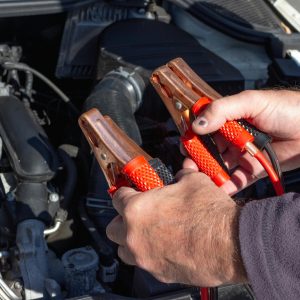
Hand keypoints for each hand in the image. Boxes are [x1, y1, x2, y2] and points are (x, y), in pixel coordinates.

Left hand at [106, 169, 246, 286]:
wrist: (230, 243)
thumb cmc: (209, 213)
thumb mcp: (193, 181)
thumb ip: (181, 175)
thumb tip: (183, 171)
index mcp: (137, 209)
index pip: (117, 198)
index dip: (124, 193)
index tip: (129, 193)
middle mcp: (134, 235)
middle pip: (113, 228)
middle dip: (122, 220)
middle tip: (136, 214)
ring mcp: (145, 258)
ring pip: (124, 250)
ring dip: (131, 241)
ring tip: (147, 233)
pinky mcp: (159, 274)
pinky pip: (145, 264)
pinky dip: (150, 255)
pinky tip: (167, 247)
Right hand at [184, 90, 299, 194]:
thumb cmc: (286, 109)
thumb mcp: (251, 102)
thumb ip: (222, 110)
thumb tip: (197, 125)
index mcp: (228, 118)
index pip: (203, 128)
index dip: (192, 137)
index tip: (186, 147)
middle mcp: (232, 136)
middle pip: (208, 150)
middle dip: (198, 159)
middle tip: (190, 168)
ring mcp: (241, 153)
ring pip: (220, 166)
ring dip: (210, 174)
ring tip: (201, 182)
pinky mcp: (253, 169)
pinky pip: (237, 179)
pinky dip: (227, 186)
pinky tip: (219, 190)